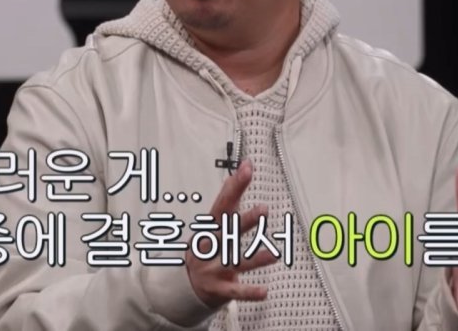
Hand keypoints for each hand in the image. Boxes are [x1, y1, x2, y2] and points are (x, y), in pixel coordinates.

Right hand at [186, 159, 278, 307]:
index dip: (235, 187)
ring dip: (255, 258)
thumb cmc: (206, 245)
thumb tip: (246, 165)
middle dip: (245, 221)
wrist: (183, 282)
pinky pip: (235, 291)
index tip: (247, 169)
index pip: (223, 203)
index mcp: (210, 227)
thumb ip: (231, 194)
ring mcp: (214, 267)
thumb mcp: (214, 220)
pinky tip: (264, 292)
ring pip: (235, 261)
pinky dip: (249, 292)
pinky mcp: (219, 288)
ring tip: (273, 253)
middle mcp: (211, 246)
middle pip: (228, 232)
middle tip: (263, 209)